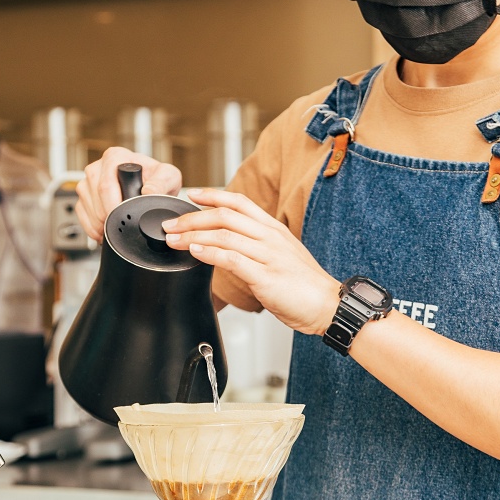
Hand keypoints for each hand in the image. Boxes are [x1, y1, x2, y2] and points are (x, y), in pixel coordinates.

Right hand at [76, 146, 181, 241]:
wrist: (152, 188)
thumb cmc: (158, 179)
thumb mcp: (168, 176)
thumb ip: (162, 182)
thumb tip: (149, 191)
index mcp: (115, 157)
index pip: (106, 184)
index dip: (113, 204)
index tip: (123, 217)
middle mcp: (98, 167)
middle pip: (94, 195)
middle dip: (106, 216)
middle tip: (119, 227)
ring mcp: (88, 181)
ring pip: (85, 205)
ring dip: (99, 223)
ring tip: (114, 230)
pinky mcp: (84, 196)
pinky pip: (81, 214)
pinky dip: (92, 228)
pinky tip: (104, 232)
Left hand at [162, 188, 340, 333]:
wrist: (328, 305)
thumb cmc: (305, 285)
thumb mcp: (282, 256)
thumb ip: (258, 248)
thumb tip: (230, 248)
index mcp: (274, 229)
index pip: (240, 202)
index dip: (213, 195)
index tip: (192, 195)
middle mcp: (270, 237)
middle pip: (225, 216)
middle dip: (192, 218)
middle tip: (171, 224)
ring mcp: (268, 255)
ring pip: (223, 235)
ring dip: (193, 235)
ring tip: (174, 240)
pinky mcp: (264, 276)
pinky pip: (231, 258)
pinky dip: (209, 253)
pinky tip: (195, 252)